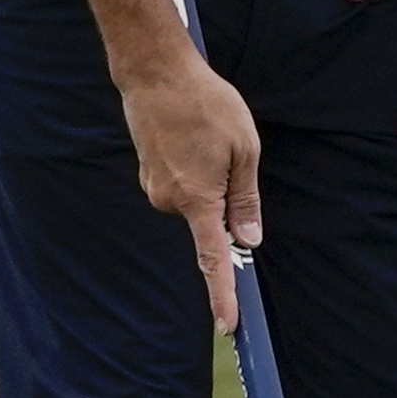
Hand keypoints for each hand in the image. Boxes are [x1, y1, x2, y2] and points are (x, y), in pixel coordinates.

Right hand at [123, 54, 264, 331]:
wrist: (155, 72)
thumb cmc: (206, 105)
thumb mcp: (245, 149)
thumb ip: (246, 200)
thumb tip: (248, 240)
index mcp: (197, 199)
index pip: (212, 259)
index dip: (222, 294)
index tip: (227, 325)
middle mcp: (168, 201)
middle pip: (208, 219)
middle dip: (224, 197)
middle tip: (230, 150)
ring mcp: (153, 187)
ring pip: (194, 200)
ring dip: (209, 177)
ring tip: (207, 133)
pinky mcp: (147, 174)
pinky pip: (180, 185)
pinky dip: (193, 167)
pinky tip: (191, 135)